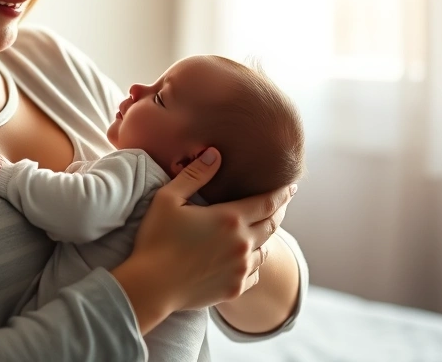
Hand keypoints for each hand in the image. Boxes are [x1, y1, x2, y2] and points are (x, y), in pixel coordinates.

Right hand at [113, 147, 296, 331]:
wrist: (150, 286)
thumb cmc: (155, 239)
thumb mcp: (169, 199)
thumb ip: (195, 175)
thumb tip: (215, 154)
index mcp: (229, 218)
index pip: (268, 202)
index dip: (282, 193)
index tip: (291, 186)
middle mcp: (242, 244)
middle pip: (272, 224)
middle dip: (279, 211)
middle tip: (282, 203)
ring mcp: (240, 269)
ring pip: (265, 250)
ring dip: (266, 237)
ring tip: (262, 229)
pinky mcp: (234, 288)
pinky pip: (255, 273)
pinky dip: (255, 262)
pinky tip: (247, 258)